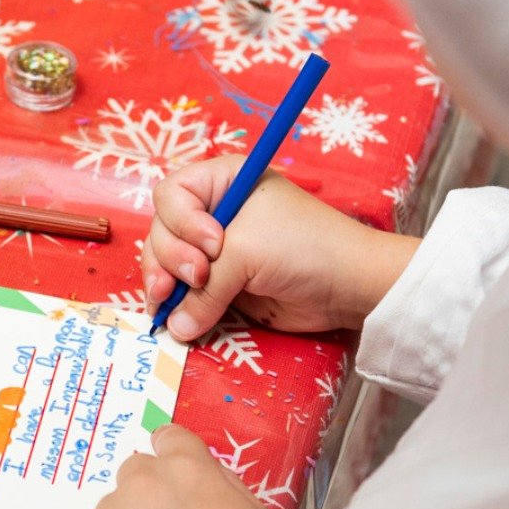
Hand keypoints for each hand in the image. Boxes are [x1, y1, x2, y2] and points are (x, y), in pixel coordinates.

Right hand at [143, 157, 419, 341]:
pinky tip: (171, 318)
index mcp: (222, 182)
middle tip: (196, 278)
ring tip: (170, 302)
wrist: (346, 287)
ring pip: (165, 263)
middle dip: (168, 258)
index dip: (181, 222)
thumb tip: (174, 327)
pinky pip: (183, 292)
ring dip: (163, 283)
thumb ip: (203, 289)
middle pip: (161, 230)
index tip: (214, 246)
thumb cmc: (302, 248)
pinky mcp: (220, 283)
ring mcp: (214, 249)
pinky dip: (174, 305)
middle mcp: (213, 211)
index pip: (171, 194)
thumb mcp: (246, 254)